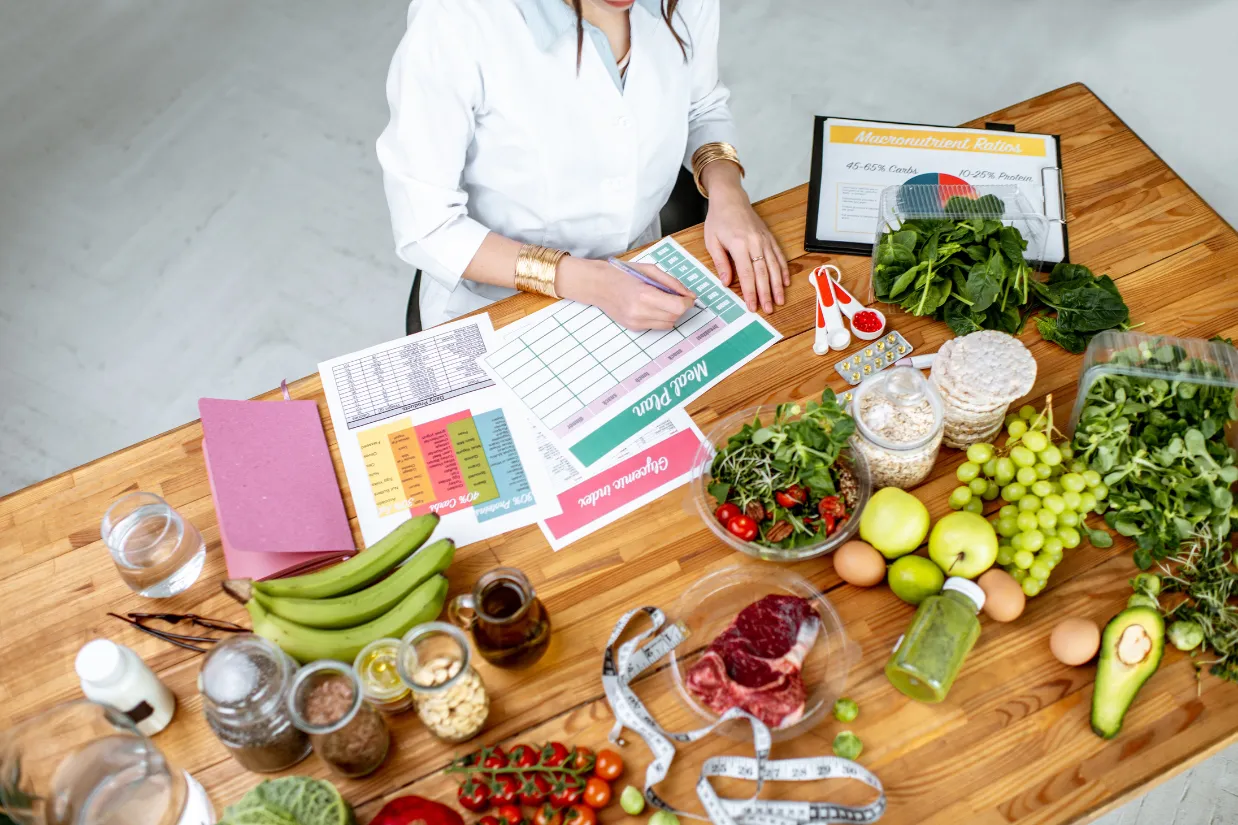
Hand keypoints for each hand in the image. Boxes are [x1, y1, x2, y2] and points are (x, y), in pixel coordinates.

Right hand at [558, 258, 694, 330]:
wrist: (598, 285)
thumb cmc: (623, 274)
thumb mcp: (650, 270)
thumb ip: (672, 283)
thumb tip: (690, 295)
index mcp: (645, 294)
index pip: (678, 307)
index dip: (687, 302)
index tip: (687, 296)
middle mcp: (640, 312)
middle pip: (675, 317)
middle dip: (680, 307)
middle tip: (674, 296)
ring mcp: (636, 322)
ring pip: (668, 324)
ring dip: (671, 314)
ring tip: (661, 300)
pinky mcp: (634, 328)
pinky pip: (657, 326)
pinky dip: (660, 317)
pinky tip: (650, 306)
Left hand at [700, 163, 789, 312]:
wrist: (730, 199)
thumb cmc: (719, 220)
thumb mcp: (712, 241)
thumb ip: (720, 262)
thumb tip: (726, 282)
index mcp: (739, 244)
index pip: (746, 274)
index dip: (750, 292)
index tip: (752, 306)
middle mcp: (755, 242)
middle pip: (763, 273)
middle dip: (766, 293)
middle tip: (769, 309)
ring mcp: (764, 240)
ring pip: (774, 266)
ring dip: (777, 285)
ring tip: (780, 300)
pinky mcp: (769, 237)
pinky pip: (779, 255)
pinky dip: (783, 270)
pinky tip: (785, 282)